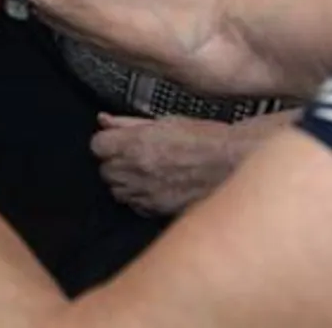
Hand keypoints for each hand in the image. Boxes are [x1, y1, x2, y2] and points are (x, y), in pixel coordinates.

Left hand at [91, 112, 286, 216]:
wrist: (234, 163)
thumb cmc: (206, 140)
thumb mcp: (165, 122)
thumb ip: (129, 123)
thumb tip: (105, 120)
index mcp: (136, 144)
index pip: (97, 146)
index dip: (106, 143)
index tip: (114, 141)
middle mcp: (137, 171)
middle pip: (105, 171)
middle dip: (115, 163)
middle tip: (134, 156)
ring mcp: (147, 194)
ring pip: (117, 191)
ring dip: (126, 182)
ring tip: (147, 173)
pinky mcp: (159, 210)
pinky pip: (136, 206)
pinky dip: (140, 199)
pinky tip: (156, 188)